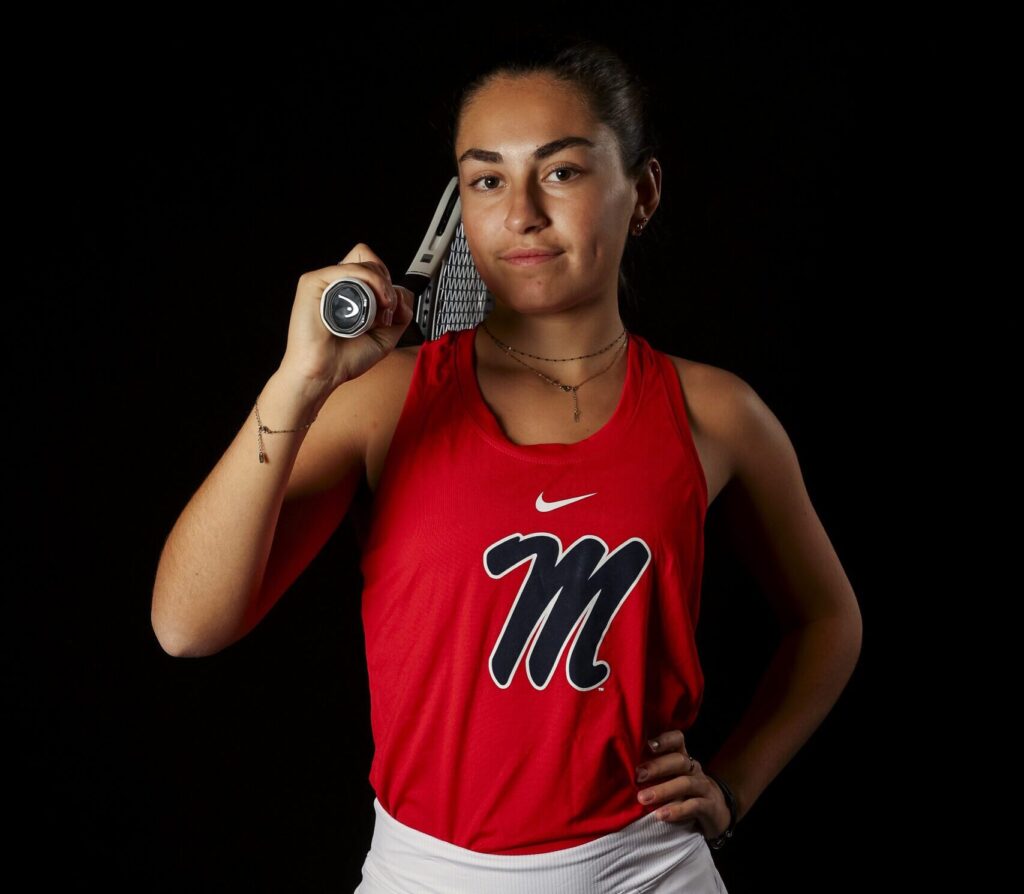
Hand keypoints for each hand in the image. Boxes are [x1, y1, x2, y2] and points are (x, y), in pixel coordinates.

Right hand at [278, 243, 414, 394]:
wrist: (324, 373)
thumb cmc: (344, 359)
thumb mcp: (385, 337)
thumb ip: (400, 315)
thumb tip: (404, 295)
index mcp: (351, 293)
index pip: (375, 268)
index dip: (389, 283)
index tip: (392, 307)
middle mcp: (338, 285)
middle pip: (374, 262)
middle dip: (389, 286)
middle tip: (386, 312)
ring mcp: (327, 281)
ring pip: (367, 262)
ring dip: (383, 286)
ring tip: (379, 313)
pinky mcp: (314, 281)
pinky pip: (351, 269)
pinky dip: (371, 282)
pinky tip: (374, 304)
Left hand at [635, 729, 731, 840]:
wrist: (716, 814)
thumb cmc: (684, 793)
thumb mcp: (671, 778)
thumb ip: (654, 772)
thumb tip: (621, 770)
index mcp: (683, 758)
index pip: (677, 740)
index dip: (664, 740)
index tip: (647, 745)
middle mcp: (693, 769)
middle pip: (679, 761)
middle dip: (657, 767)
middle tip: (637, 776)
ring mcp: (703, 787)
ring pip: (685, 783)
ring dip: (663, 790)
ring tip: (643, 798)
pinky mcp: (710, 806)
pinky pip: (694, 806)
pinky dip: (677, 810)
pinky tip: (661, 815)